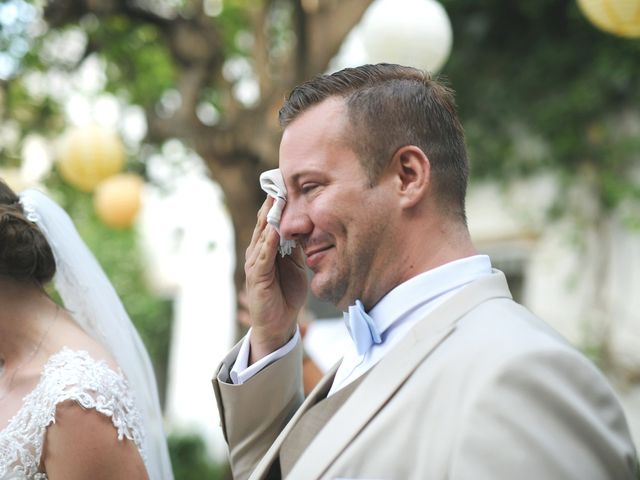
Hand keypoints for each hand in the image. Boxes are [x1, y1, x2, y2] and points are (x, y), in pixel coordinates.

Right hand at [244, 196, 307, 362]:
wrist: (278, 323)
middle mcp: (257, 251)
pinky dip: (268, 243)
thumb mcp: (296, 264)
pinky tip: (274, 231)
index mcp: (267, 247)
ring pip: (262, 235)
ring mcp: (255, 263)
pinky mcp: (256, 277)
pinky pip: (262, 257)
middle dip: (272, 202)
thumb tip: (305, 226)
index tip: (286, 182)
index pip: (271, 219)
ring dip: (269, 218)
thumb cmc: (287, 293)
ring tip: (276, 199)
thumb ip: (296, 246)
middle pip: (264, 222)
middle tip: (279, 181)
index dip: (277, 202)